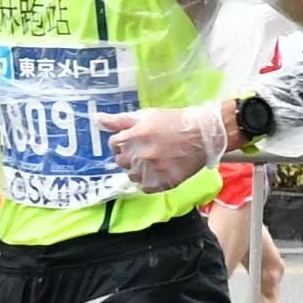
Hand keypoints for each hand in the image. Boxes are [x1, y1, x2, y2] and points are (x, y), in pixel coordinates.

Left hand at [106, 100, 231, 193]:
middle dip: (129, 155)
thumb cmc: (176, 121)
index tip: (134, 140)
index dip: (123, 141)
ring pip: (131, 175)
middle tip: (144, 150)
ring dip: (138, 169)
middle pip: (120, 161)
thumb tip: (98, 120)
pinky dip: (148, 181)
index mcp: (133, 136)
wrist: (204, 135)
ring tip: (152, 161)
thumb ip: (121, 120)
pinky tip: (158, 171)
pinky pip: (145, 187)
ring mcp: (150, 171)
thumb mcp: (148, 115)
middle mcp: (139, 155)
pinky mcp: (162, 183)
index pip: (113, 144)